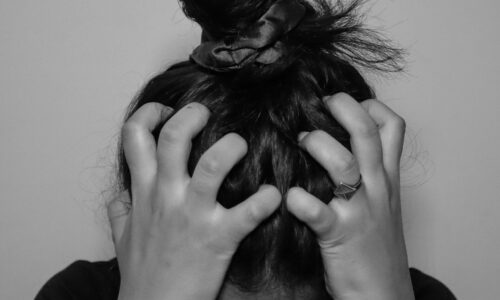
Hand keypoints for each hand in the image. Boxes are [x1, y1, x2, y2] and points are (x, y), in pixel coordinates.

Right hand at [107, 102, 280, 299]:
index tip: (165, 111)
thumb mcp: (123, 238)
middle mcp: (167, 196)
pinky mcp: (219, 238)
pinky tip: (272, 195)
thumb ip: (120, 211)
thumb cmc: (143, 274)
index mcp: (144, 192)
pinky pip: (248, 211)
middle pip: (174, 137)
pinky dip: (265, 199)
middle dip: (192, 115)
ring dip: (231, 147)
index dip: (149, 113)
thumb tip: (117, 196)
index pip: (134, 136)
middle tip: (207, 113)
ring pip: (212, 164)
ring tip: (239, 146)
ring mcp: (193, 215)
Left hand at [287, 93, 413, 299]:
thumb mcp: (383, 202)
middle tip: (321, 103)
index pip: (392, 127)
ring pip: (344, 164)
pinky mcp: (338, 235)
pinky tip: (289, 195)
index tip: (347, 102)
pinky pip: (318, 212)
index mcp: (386, 177)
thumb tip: (339, 142)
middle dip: (343, 109)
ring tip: (300, 141)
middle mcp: (376, 188)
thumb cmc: (376, 245)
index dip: (371, 105)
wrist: (383, 293)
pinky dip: (301, 200)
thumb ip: (368, 172)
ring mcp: (359, 210)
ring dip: (318, 145)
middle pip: (366, 134)